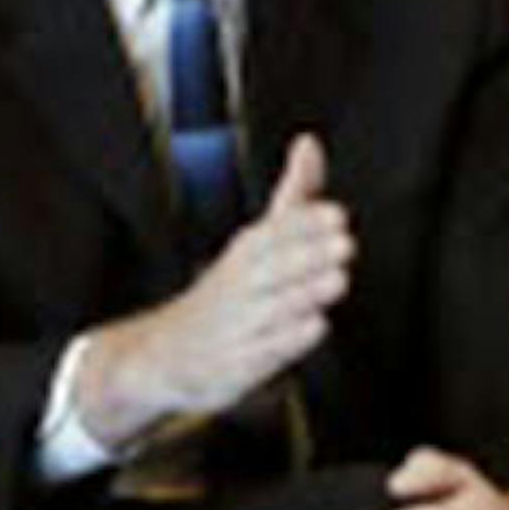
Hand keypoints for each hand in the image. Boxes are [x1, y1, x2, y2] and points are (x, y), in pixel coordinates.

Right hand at [79, 134, 351, 446]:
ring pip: (272, 309)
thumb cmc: (228, 292)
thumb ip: (291, 196)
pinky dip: (288, 340)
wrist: (163, 353)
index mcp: (244, 254)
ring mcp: (237, 328)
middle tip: (345, 243)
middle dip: (308, 255)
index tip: (336, 214)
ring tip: (339, 278)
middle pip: (272, 268)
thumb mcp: (256, 241)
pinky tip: (316, 326)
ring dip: (305, 293)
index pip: (272, 233)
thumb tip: (310, 143)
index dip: (303, 223)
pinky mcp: (237, 366)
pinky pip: (263, 353)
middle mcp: (238, 288)